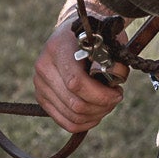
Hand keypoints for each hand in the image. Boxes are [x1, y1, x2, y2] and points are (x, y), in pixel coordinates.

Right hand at [32, 17, 128, 134]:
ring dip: (95, 115)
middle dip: (102, 106)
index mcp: (59, 48)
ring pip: (71, 116)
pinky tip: (96, 114)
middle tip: (115, 98)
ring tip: (107, 104)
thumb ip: (113, 58)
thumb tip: (116, 81)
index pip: (76, 82)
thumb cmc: (93, 36)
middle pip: (74, 103)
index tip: (117, 92)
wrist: (69, 34)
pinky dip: (84, 123)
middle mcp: (44, 67)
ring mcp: (40, 84)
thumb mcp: (106, 39)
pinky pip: (65, 121)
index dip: (100, 95)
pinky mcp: (41, 97)